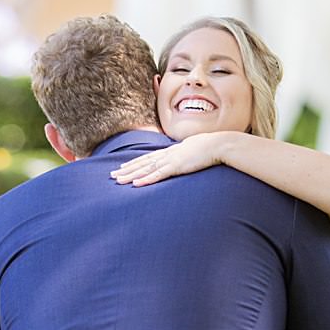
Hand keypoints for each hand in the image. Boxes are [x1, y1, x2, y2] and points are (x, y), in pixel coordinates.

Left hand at [110, 131, 227, 185]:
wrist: (218, 144)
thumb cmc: (209, 147)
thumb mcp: (192, 151)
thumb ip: (184, 155)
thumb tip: (182, 159)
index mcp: (170, 152)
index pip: (147, 158)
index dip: (134, 163)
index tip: (122, 167)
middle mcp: (166, 155)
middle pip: (142, 163)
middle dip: (126, 169)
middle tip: (112, 175)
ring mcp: (170, 161)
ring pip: (146, 169)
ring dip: (131, 175)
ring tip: (118, 180)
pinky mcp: (176, 167)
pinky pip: (158, 175)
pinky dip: (146, 180)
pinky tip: (136, 184)